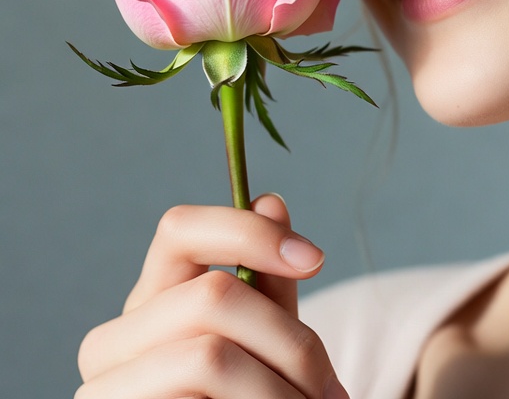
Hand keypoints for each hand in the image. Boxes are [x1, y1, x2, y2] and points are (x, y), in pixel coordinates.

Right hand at [76, 194, 348, 398]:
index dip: (248, 231)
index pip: (179, 229)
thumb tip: (271, 201)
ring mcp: (104, 390)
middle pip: (212, 295)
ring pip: (210, 355)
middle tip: (332, 388)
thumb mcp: (264, 339)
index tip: (315, 258)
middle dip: (291, 342)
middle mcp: (112, 341)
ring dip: (279, 389)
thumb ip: (267, 278)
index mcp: (150, 300)